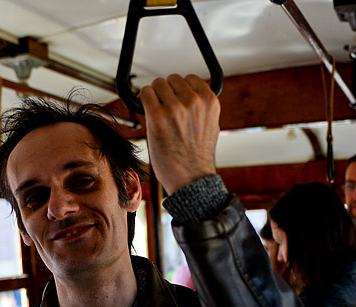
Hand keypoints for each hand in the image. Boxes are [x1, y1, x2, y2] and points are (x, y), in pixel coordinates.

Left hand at [139, 74, 219, 194]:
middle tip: (166, 109)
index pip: (191, 78)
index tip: (177, 98)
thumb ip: (201, 107)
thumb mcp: (211, 125)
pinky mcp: (157, 117)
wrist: (191, 179)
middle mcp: (194, 101)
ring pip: (158, 84)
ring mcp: (175, 108)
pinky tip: (147, 111)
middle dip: (167, 92)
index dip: (181, 89)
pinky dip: (144, 100)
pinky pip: (145, 94)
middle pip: (172, 79)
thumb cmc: (198, 158)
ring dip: (155, 96)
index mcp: (209, 101)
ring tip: (158, 113)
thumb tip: (185, 95)